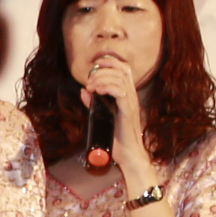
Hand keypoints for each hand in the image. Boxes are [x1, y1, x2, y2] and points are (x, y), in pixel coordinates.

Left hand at [85, 58, 152, 187]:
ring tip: (91, 87)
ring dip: (101, 78)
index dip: (109, 62)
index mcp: (127, 94)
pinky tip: (97, 92)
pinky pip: (120, 92)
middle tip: (89, 82)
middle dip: (102, 69)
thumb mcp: (101, 116)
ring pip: (119, 78)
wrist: (128, 154)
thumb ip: (93, 103)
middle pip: (121, 69)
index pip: (123, 68)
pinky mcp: (128, 111)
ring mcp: (131, 103)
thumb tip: (83, 91)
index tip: (94, 67)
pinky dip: (107, 87)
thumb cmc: (116, 137)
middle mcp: (131, 95)